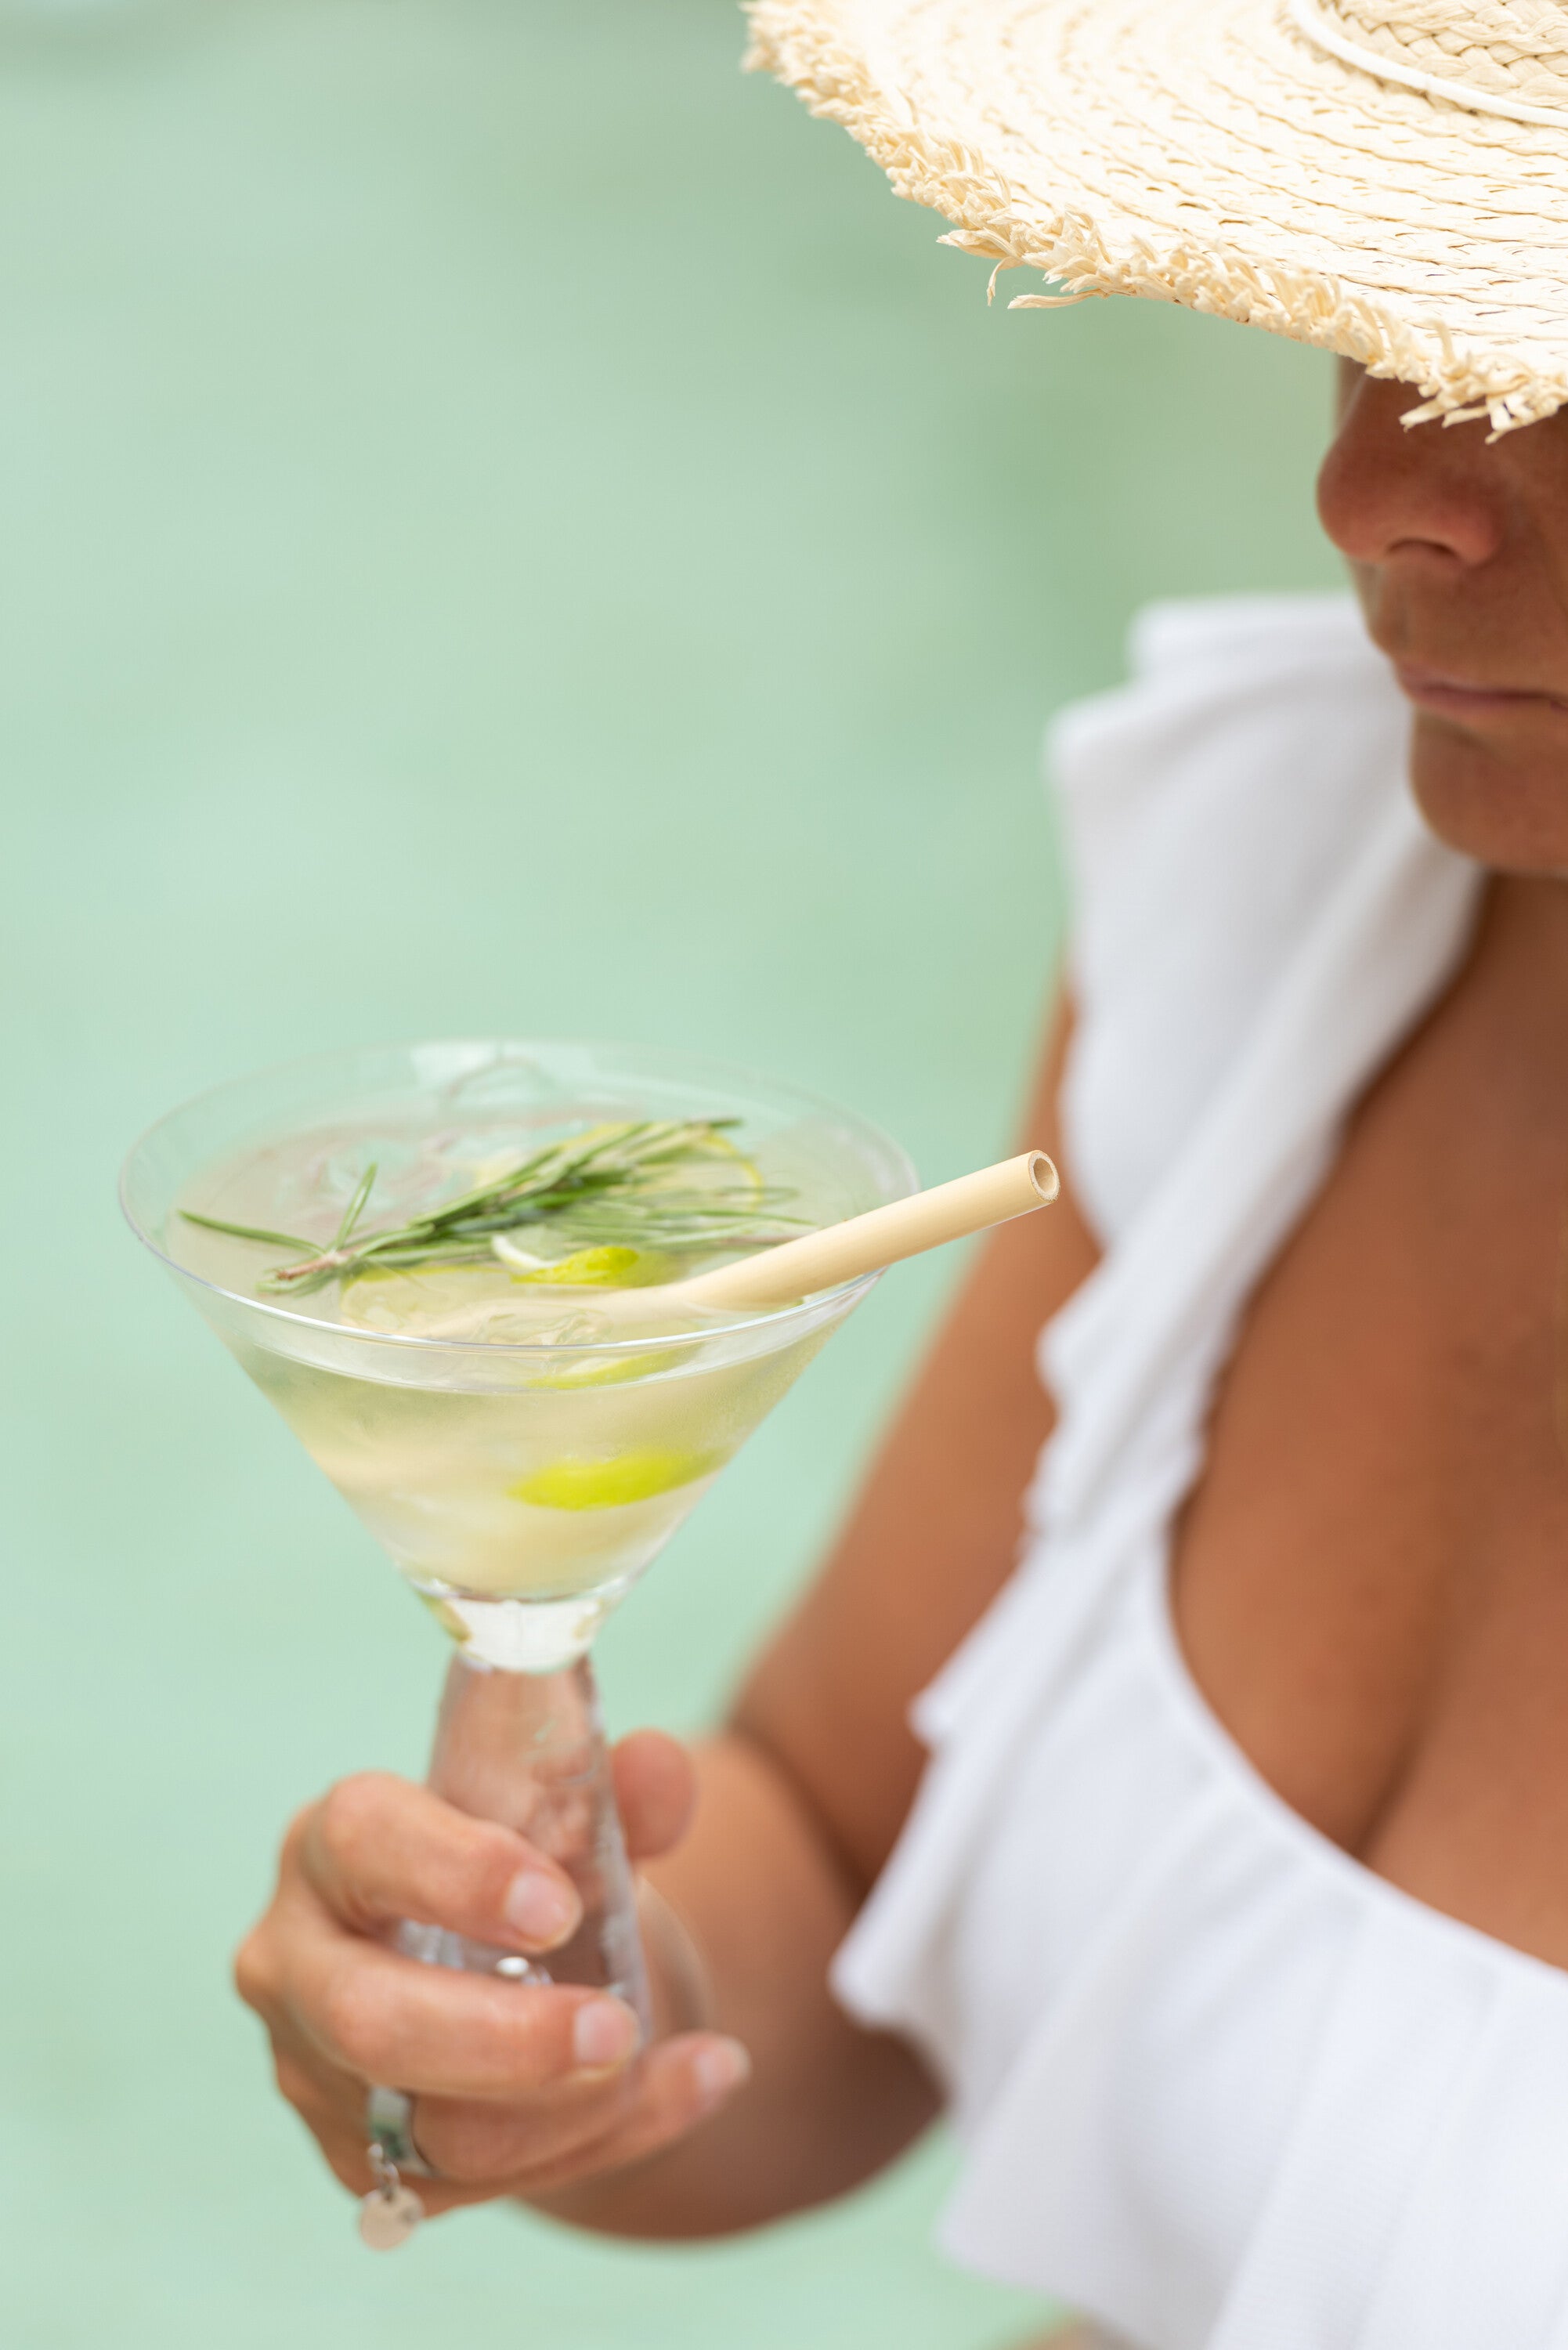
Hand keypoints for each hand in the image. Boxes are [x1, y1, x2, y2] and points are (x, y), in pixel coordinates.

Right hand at [234, 1732, 750, 2216]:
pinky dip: (597, 2144)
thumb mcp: (570, 1825)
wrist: (511, 1968)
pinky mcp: (361, 2162)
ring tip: (660, 2056)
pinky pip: (478, 2184)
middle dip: (507, 2039)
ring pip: (428, 2130)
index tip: (558, 1907)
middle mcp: (297, 1962)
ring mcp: (318, 2073)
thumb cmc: (522, 1874)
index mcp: (334, 1843)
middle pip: (370, 2021)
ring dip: (567, 2110)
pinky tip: (683, 2089)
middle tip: (618, 2026)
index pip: (364, 1842)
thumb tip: (658, 1765)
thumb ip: (623, 1796)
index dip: (458, 1875)